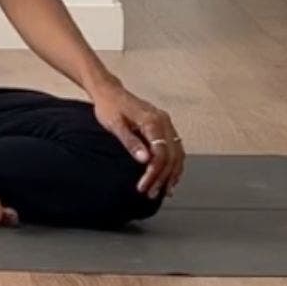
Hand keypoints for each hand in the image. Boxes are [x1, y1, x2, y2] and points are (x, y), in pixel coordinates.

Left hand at [92, 82, 183, 198]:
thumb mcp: (115, 125)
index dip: (154, 173)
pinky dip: (174, 164)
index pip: (161, 153)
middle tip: (152, 193)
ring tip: (163, 191)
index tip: (144, 186)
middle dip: (163, 177)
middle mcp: (164, 122)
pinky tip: (170, 177)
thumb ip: (130, 142)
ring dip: (171, 174)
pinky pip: (175, 148)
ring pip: (177, 153)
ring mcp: (166, 123)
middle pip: (171, 156)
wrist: (109, 92)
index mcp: (152, 121)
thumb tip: (145, 160)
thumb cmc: (109, 107)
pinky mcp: (164, 126)